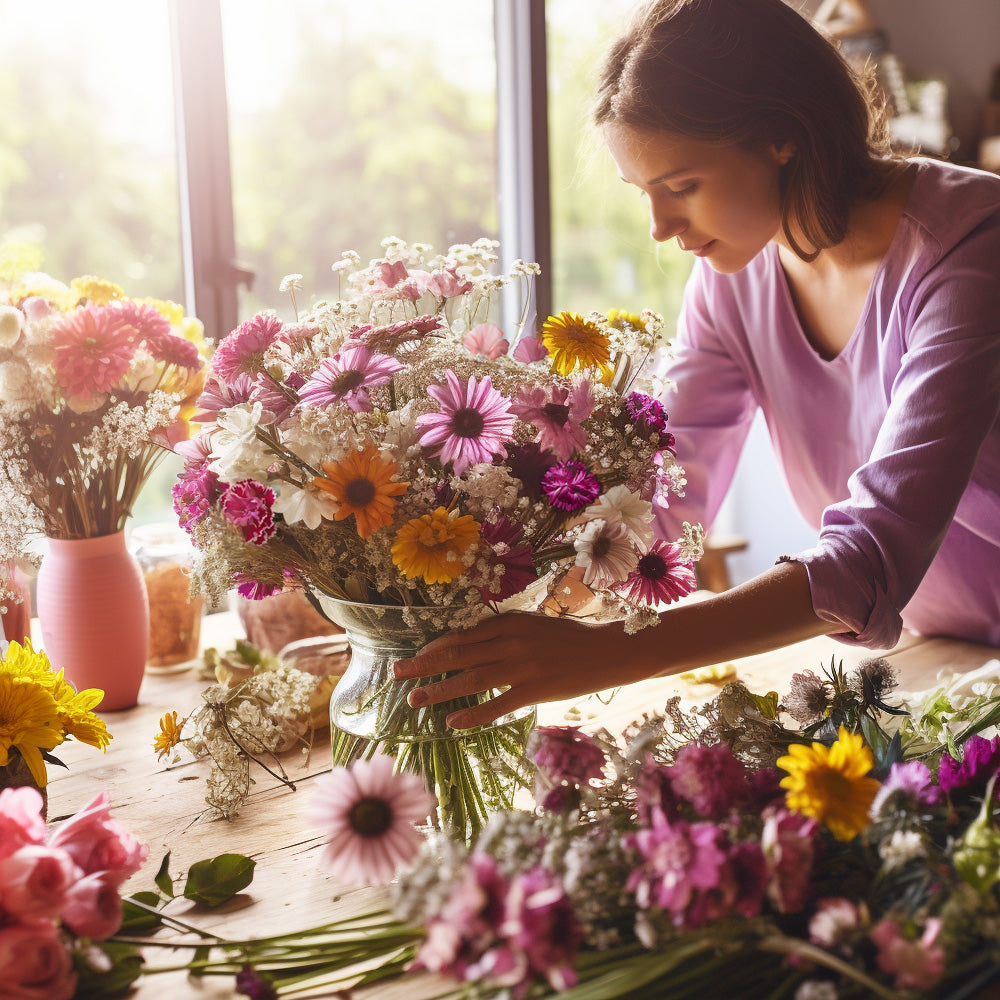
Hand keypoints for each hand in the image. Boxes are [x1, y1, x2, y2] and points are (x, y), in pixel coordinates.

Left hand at [392, 612, 629, 729]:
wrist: (609, 651)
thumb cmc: (572, 637)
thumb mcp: (535, 625)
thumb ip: (506, 633)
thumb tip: (474, 643)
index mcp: (509, 622)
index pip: (462, 635)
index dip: (435, 647)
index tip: (417, 655)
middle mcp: (510, 641)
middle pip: (456, 654)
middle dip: (423, 664)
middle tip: (396, 673)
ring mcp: (521, 666)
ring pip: (469, 679)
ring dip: (438, 690)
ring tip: (415, 700)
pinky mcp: (534, 690)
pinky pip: (496, 705)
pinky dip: (473, 714)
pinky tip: (453, 723)